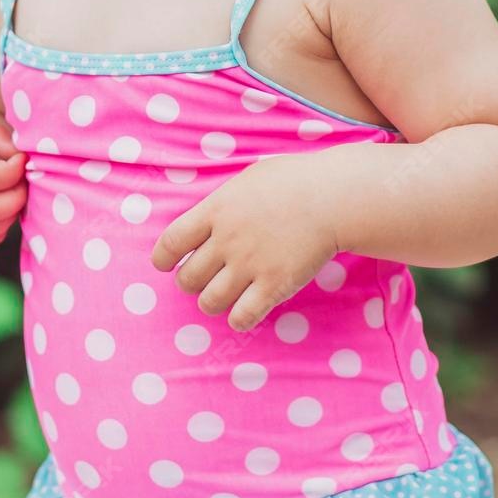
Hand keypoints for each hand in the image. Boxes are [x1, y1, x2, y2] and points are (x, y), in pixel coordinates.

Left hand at [149, 154, 339, 331]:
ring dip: (212, 302)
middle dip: (191, 282)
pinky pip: (242, 317)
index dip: (164, 259)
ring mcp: (250, 264)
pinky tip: (246, 310)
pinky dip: (238, 318)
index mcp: (217, 210)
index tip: (166, 264)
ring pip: (210, 301)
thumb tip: (207, 218)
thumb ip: (224, 202)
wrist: (334, 197)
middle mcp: (227, 239)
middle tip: (205, 279)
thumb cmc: (295, 181)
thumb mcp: (248, 180)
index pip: (172, 242)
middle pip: (188, 278)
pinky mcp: (274, 285)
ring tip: (223, 296)